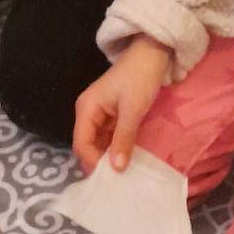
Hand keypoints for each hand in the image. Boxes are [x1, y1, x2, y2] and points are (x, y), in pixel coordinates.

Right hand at [73, 35, 171, 173]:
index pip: (81, 143)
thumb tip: (116, 169)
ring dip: (107, 156)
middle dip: (99, 161)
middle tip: (116, 181)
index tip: (111, 177)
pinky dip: (115, 147)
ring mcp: (100, 113)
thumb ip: (123, 139)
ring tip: (121, 174)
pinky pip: (108, 136)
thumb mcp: (132, 110)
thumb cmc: (140, 78)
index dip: (93, 161)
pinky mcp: (112, 114)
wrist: (152, 53)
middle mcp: (88, 112)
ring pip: (98, 142)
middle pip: (87, 144)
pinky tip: (125, 158)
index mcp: (87, 108)